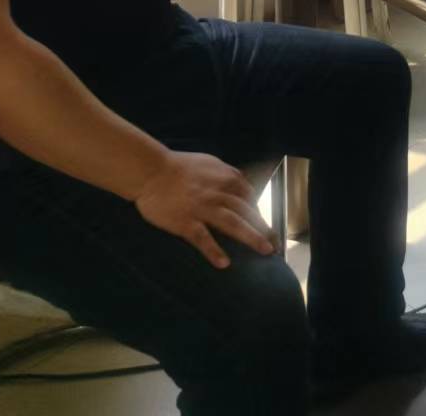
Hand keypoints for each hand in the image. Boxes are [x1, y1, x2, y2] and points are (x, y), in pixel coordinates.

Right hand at [134, 150, 275, 268]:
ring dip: (251, 237)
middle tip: (274, 243)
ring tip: (264, 250)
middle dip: (262, 227)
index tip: (264, 225)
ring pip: (232, 224)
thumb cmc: (179, 166)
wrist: (150, 171)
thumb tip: (242, 181)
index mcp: (225, 178)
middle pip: (246, 212)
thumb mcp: (209, 162)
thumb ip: (227, 173)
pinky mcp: (185, 222)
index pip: (249, 197)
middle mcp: (218, 193)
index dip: (259, 212)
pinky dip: (214, 251)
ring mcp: (202, 208)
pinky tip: (224, 263)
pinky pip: (202, 239)